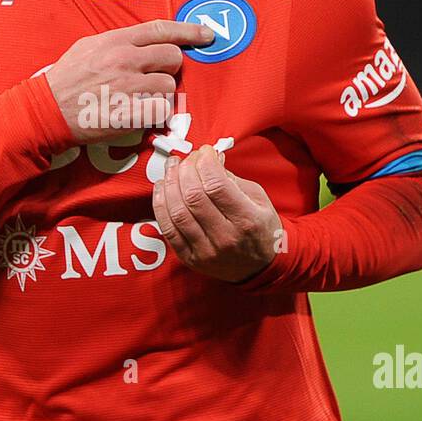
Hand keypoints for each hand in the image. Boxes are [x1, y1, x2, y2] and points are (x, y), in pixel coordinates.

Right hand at [46, 19, 213, 143]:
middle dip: (168, 68)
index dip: (189, 31)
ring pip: (169, 86)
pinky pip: (162, 111)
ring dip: (159, 95)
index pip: (161, 29)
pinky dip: (155, 115)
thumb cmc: (65, 79)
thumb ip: (118, 41)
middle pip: (173, 57)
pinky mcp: (130, 113)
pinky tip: (138, 115)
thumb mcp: (87, 47)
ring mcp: (128, 87)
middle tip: (151, 79)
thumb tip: (146, 41)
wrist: (45, 111)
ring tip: (137, 100)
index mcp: (115, 40)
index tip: (207, 34)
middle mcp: (124, 60)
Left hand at [152, 144, 283, 281]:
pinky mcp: (190, 259)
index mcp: (247, 220)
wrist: (260, 269)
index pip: (217, 185)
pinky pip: (167, 229)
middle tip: (187, 158)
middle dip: (186, 169)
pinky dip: (160, 204)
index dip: (205, 162)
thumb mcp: (259, 200)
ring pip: (177, 211)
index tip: (205, 151)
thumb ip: (232, 179)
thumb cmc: (260, 229)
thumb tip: (210, 159)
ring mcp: (206, 251)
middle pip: (194, 196)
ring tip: (172, 167)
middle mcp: (226, 238)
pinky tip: (162, 187)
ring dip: (170, 183)